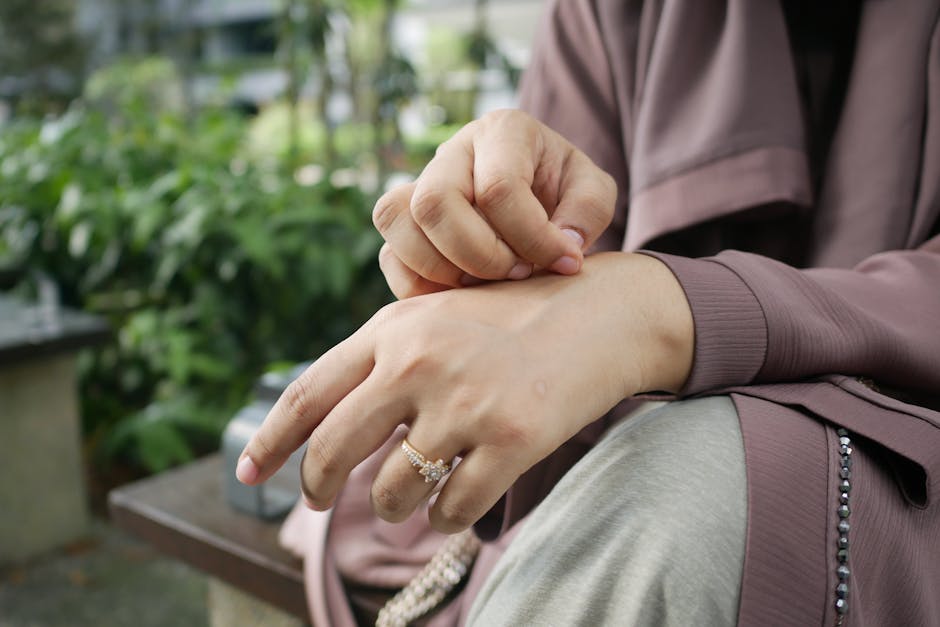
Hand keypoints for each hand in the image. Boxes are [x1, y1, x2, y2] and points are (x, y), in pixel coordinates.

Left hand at [235, 253, 692, 532]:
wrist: (600, 312)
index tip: (248, 472)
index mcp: (394, 330)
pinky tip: (453, 505)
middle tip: (319, 501)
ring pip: (392, 491)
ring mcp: (465, 403)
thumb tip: (325, 423)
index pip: (309, 393)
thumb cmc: (511, 317)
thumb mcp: (435, 316)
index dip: (272, 439)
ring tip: (409, 497)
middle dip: (317, 487)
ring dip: (393, 505)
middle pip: (334, 451)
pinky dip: (444, 518)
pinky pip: (451, 508)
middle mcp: (419, 363)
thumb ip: (380, 357)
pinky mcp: (511, 439)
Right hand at [373, 110, 616, 298]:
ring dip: (443, 268)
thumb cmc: (565, 193)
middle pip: (434, 202)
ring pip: (396, 220)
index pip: (500, 187)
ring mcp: (419, 185)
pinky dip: (421, 286)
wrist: (539, 199)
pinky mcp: (402, 225)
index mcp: (503, 132)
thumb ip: (588, 211)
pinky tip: (463, 292)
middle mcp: (452, 151)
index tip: (564, 262)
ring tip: (487, 283)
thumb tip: (562, 245)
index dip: (532, 237)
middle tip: (518, 274)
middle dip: (479, 255)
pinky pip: (389, 256)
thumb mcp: (593, 192)